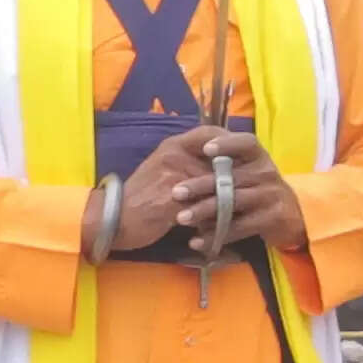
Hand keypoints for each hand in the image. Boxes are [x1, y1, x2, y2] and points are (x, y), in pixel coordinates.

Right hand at [107, 134, 234, 254]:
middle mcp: (174, 156)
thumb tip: (222, 164)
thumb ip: (189, 163)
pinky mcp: (171, 202)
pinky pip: (204, 210)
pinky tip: (220, 229)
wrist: (114, 217)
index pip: (209, 132)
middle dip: (235, 178)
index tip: (242, 157)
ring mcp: (173, 179)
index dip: (229, 142)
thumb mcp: (164, 169)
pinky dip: (215, 220)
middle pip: (220, 162)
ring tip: (237, 213)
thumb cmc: (143, 195)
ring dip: (228, 202)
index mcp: (173, 146)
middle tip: (247, 190)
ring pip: (215, 187)